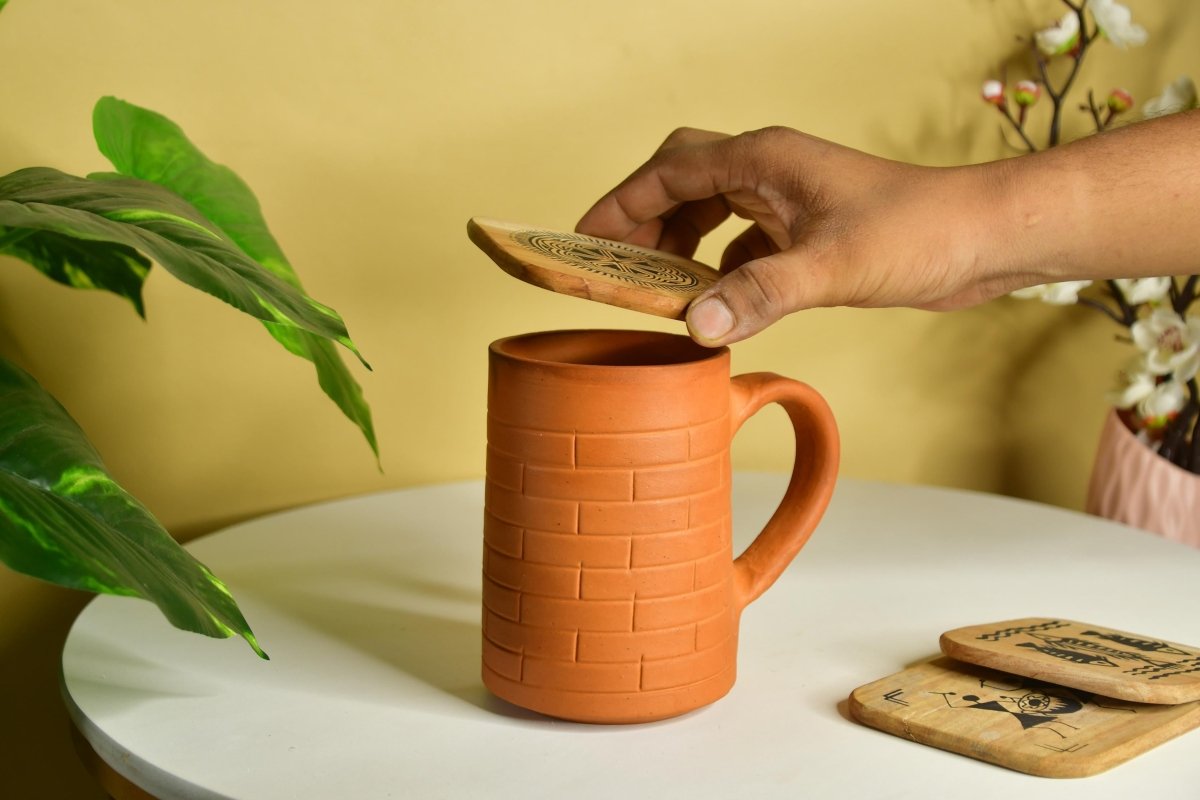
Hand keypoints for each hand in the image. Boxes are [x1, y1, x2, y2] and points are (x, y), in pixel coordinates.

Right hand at [576, 126, 1021, 344]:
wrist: (983, 238)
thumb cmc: (920, 232)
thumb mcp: (833, 266)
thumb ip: (762, 293)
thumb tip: (696, 325)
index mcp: (764, 160)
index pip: (670, 172)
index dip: (622, 205)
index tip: (585, 241)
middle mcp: (770, 171)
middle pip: (681, 182)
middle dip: (644, 220)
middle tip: (616, 267)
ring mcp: (788, 200)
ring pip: (710, 212)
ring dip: (679, 247)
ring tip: (656, 289)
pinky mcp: (806, 231)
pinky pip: (742, 244)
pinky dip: (718, 270)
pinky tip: (715, 302)